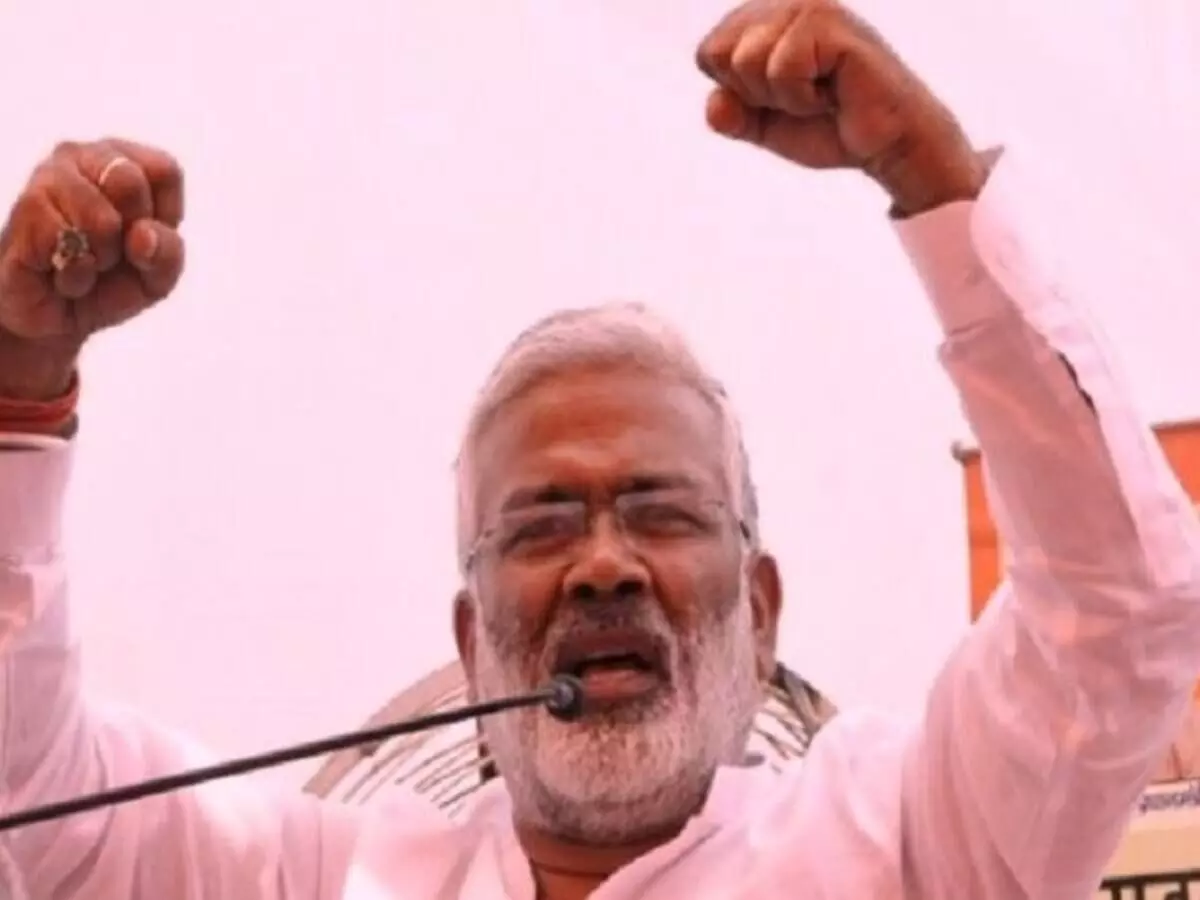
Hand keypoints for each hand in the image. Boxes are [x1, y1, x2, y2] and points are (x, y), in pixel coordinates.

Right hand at [0, 139, 185, 398]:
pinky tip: (60, 272)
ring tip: (85, 262)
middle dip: (130, 235)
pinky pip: (70, 246)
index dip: (164, 216)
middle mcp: (83, 156)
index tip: (143, 237)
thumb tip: (142, 234)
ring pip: (100, 219)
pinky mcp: (25, 209)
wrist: (56, 317)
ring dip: (101, 259)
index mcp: (126, 160)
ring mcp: (49, 177)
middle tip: (112, 251)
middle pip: (129, 181)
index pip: (165, 169)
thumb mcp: (157, 276)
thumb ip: (168, 253)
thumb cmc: (110, 283)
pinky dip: (75, 276)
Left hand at [696, 0, 985, 214]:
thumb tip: (714, 104)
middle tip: (804, 96)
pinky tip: (835, 91)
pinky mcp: (829, 22)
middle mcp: (783, 1)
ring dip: (782, 97)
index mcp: (763, 17)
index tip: (782, 96)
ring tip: (820, 93)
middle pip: (722, 56)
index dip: (738, 93)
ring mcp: (808, 5)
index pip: (708, 54)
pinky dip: (803, 98)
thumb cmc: (829, 126)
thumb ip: (730, 115)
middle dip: (756, 94)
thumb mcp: (763, 125)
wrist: (886, 144)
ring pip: (746, 61)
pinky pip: (781, 70)